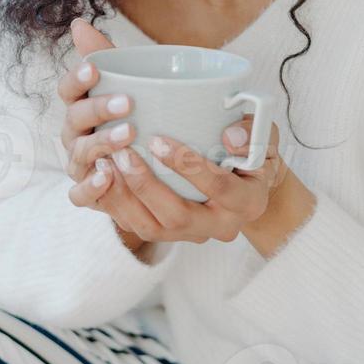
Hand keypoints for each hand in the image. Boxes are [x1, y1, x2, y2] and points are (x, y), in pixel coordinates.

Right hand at [55, 17, 145, 248]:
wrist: (155, 172)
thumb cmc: (140, 122)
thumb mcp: (133, 88)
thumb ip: (109, 58)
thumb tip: (77, 22)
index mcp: (81, 108)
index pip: (69, 89)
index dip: (77, 78)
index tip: (96, 66)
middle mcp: (75, 136)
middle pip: (73, 120)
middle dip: (97, 109)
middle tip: (127, 103)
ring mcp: (79, 166)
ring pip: (79, 155)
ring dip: (100, 144)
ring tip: (128, 136)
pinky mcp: (89, 195)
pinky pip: (80, 194)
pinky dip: (91, 187)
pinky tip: (108, 176)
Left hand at [60, 18, 288, 244]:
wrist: (246, 180)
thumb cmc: (252, 148)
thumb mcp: (262, 133)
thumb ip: (252, 128)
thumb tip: (230, 133)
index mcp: (248, 201)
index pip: (220, 188)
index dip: (189, 166)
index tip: (159, 140)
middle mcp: (221, 226)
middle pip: (178, 217)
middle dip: (146, 186)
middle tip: (122, 153)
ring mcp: (192, 235)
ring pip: (151, 228)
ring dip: (124, 197)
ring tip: (106, 163)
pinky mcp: (169, 235)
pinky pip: (136, 227)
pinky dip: (115, 204)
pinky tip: (101, 176)